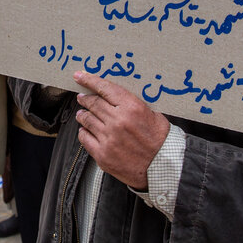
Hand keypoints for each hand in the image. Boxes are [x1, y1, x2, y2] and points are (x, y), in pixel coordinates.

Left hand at [73, 71, 169, 190]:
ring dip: (83, 114)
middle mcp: (118, 122)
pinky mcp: (103, 154)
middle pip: (93, 103)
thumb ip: (131, 104)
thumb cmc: (160, 140)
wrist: (163, 166)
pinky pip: (85, 138)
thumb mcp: (152, 114)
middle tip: (81, 97)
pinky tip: (86, 130)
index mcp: (131, 108)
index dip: (89, 81)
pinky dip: (84, 132)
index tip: (79, 76)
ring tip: (83, 113)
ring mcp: (108, 138)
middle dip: (85, 98)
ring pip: (86, 120)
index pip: (104, 88)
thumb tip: (113, 95)